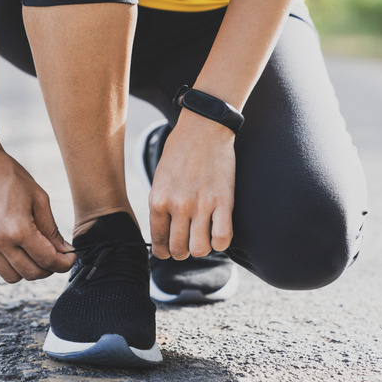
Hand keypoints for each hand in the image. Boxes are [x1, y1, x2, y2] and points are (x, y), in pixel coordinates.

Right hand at [0, 147, 75, 282]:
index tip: (70, 258)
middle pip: (31, 273)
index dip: (64, 263)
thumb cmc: (11, 176)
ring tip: (34, 255)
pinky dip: (5, 267)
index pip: (48, 260)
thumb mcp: (39, 199)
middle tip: (55, 257)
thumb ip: (51, 229)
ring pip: (11, 277)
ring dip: (27, 270)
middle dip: (48, 269)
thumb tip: (64, 252)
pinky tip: (14, 253)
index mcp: (19, 229)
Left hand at [148, 112, 235, 259]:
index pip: (158, 241)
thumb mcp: (160, 180)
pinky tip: (217, 233)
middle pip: (178, 250)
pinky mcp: (224, 201)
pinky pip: (223, 238)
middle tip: (187, 244)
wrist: (203, 129)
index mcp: (158, 200)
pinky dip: (220, 243)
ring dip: (201, 249)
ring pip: (199, 250)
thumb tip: (165, 233)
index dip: (163, 251)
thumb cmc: (179, 154)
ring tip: (202, 239)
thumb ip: (161, 205)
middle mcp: (177, 206)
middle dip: (182, 252)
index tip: (168, 250)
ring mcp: (201, 205)